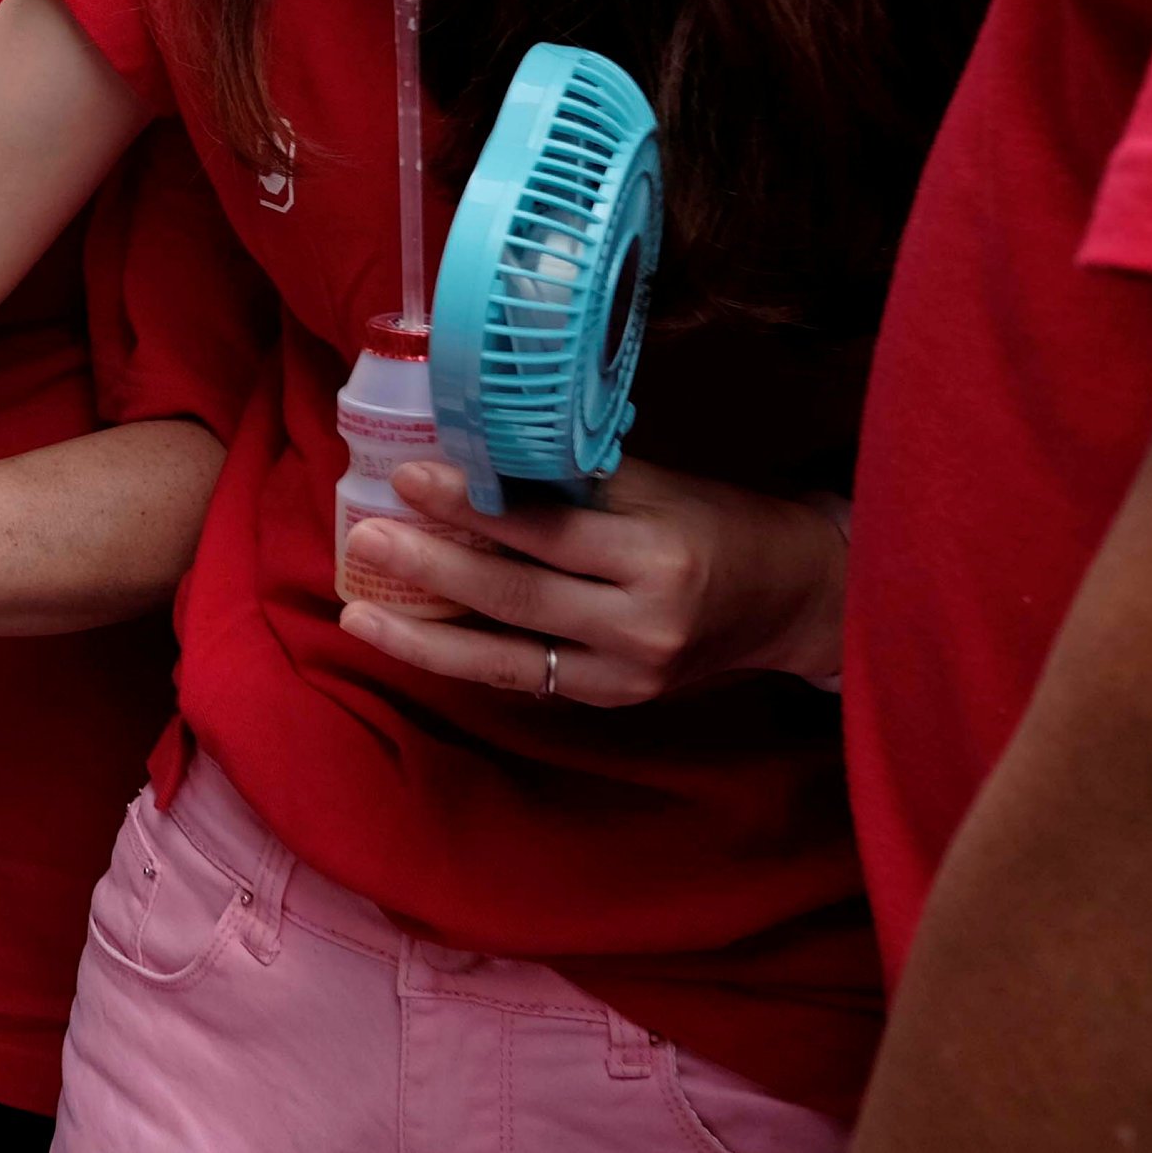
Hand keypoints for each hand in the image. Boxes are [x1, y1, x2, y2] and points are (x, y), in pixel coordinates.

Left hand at [338, 458, 849, 705]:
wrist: (792, 600)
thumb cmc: (716, 521)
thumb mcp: (656, 485)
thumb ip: (568, 478)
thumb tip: (469, 450)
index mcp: (657, 559)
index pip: (547, 534)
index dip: (472, 508)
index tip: (408, 477)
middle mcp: (641, 626)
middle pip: (516, 600)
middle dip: (432, 571)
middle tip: (365, 537)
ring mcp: (625, 677)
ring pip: (507, 661)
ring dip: (424, 639)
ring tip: (358, 612)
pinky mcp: (611, 702)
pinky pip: (525, 679)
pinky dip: (465, 660)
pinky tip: (411, 638)